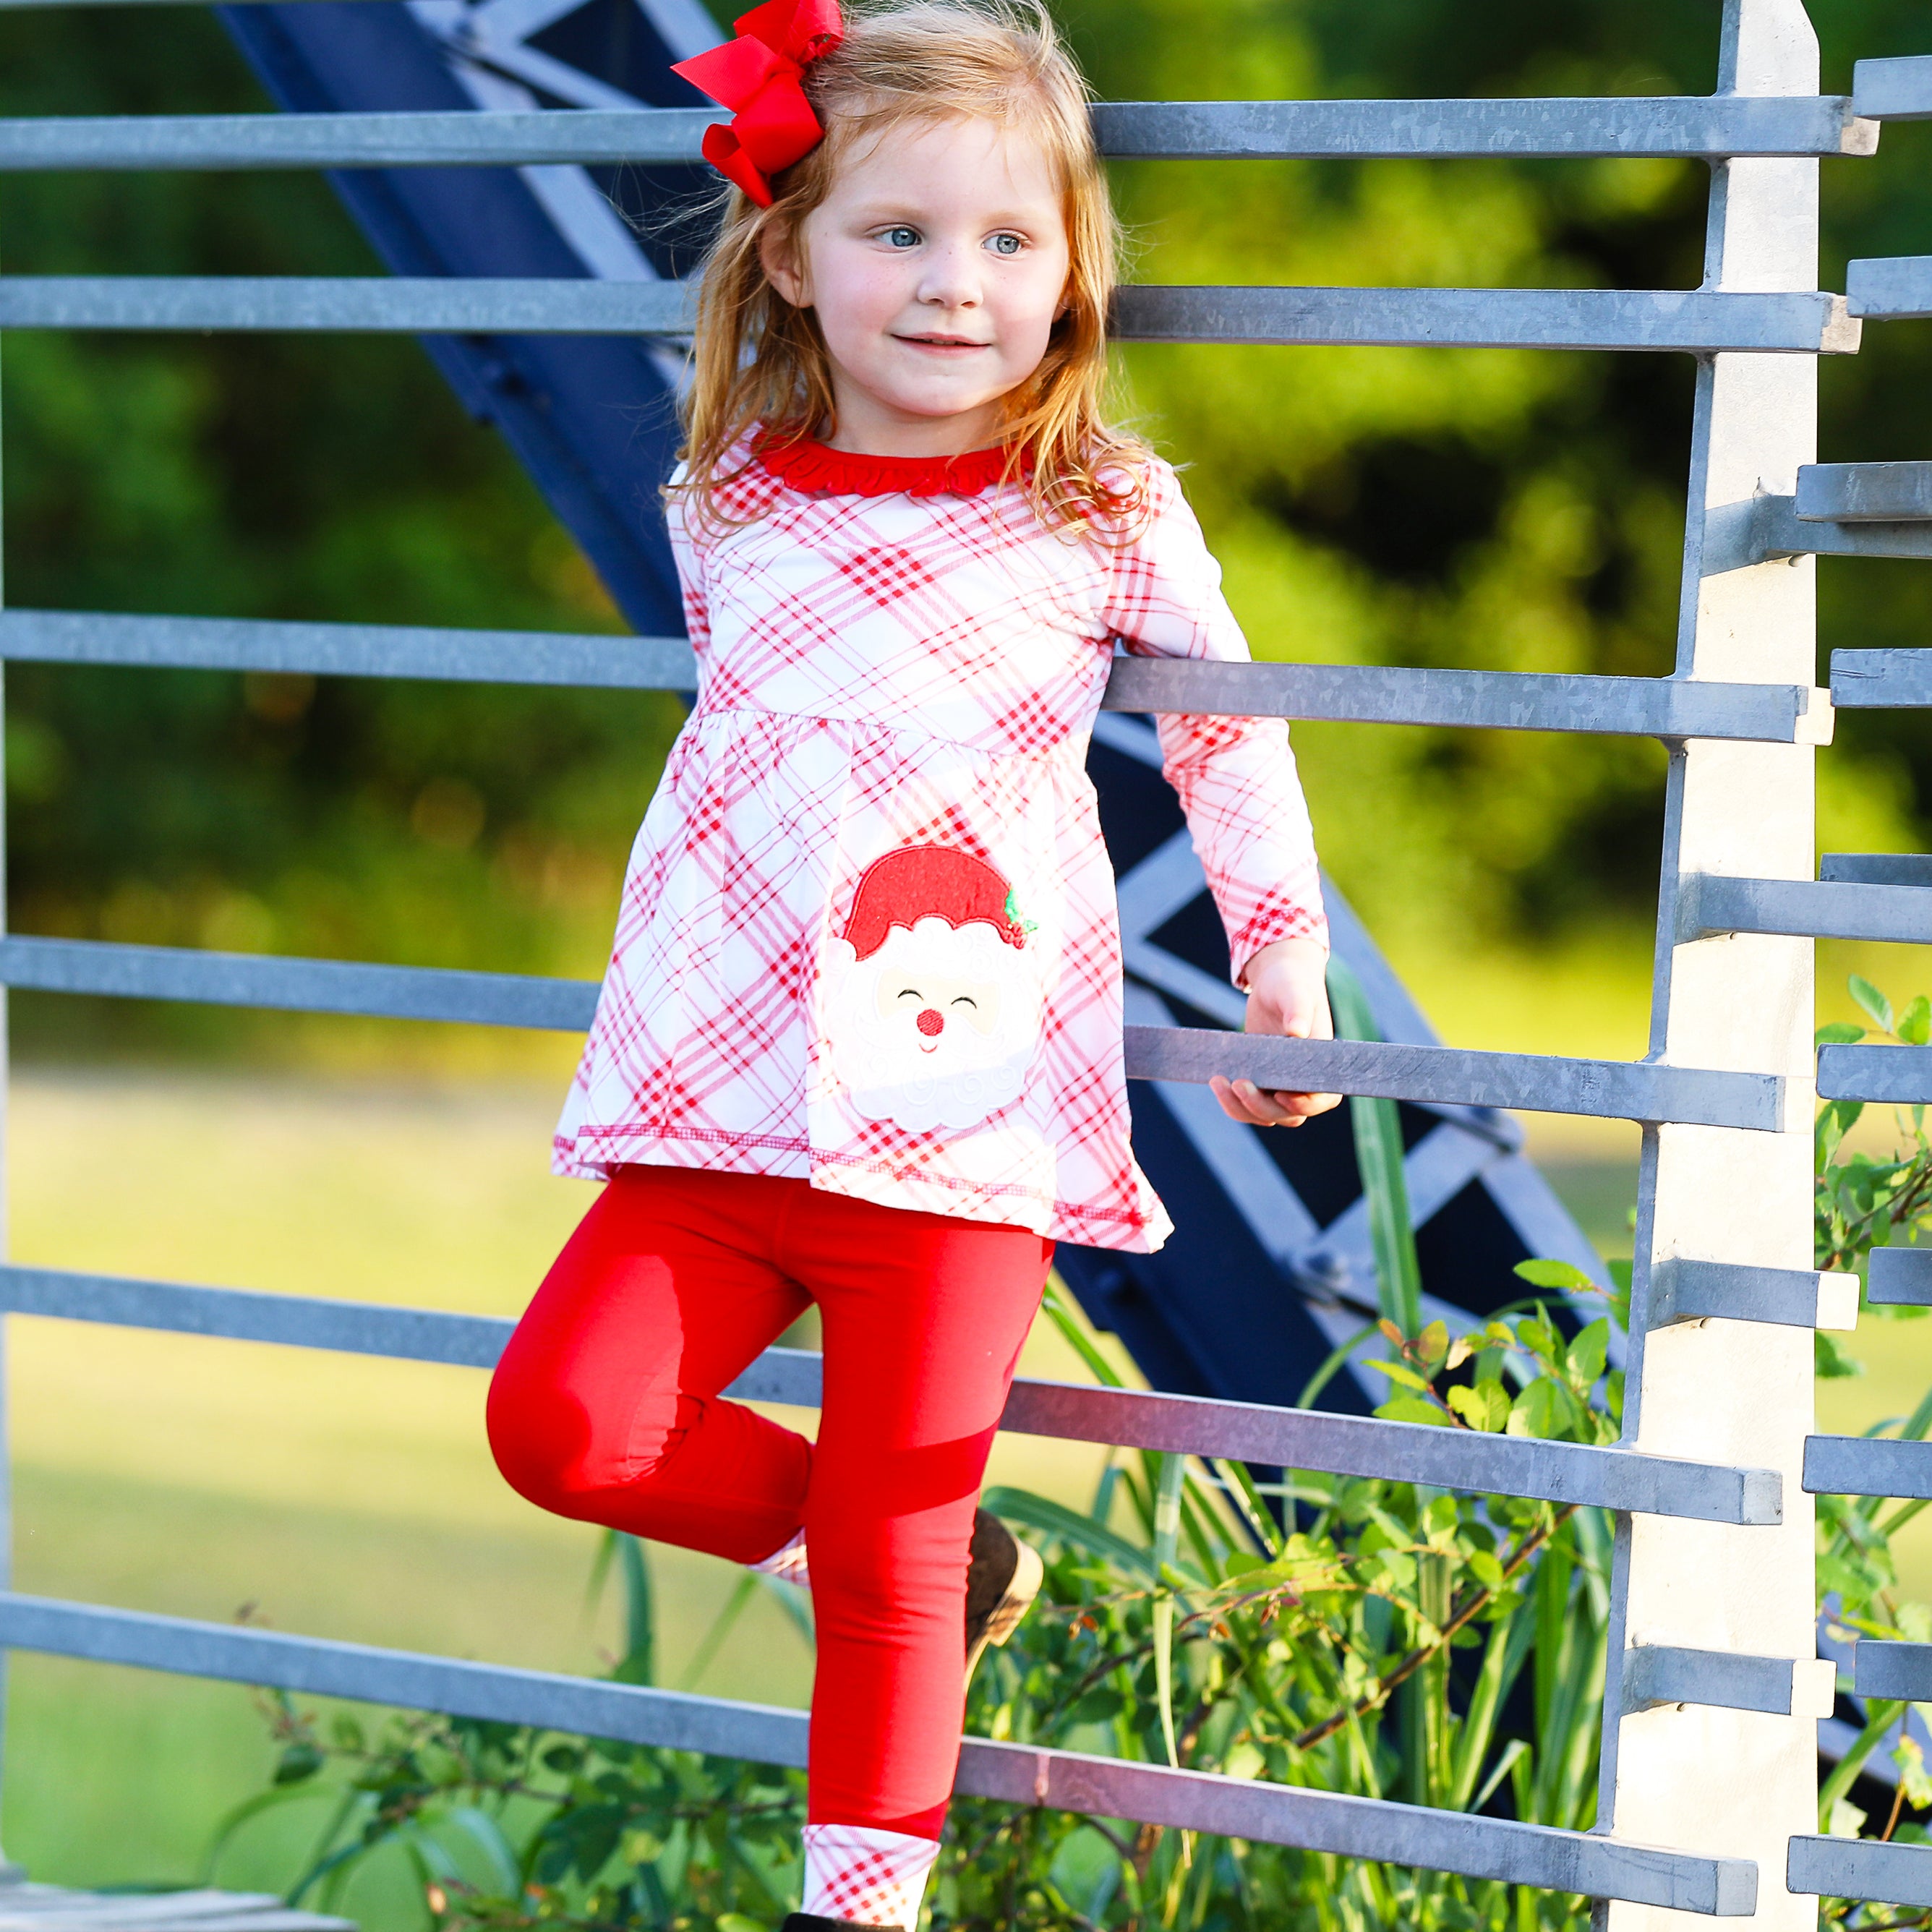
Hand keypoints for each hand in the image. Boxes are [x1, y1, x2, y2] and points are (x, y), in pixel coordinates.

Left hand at [1209, 935, 1341, 1128]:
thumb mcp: (1295, 992)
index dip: (1306, 1104)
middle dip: (1262, 1106)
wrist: (1275, 983)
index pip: (1324, 1098)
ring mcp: (1282, 1086)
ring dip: (1241, 1107)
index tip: (1282, 1094)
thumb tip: (1297, 1032)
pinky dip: (1231, 1101)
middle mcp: (1305, 1082)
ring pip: (1265, 1115)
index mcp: (1323, 1064)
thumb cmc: (1292, 985)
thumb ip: (1298, 1009)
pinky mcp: (1261, 1083)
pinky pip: (1246, 1106)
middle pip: (1290, 1115)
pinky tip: (1216, 1080)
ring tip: (1218, 1080)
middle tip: (1239, 1082)